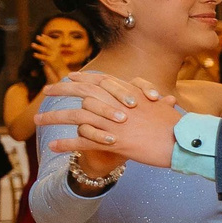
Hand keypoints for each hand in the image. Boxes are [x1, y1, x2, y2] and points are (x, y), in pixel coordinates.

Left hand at [30, 34, 68, 73]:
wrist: (63, 71)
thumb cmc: (59, 64)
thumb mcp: (57, 57)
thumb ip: (52, 52)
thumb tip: (46, 49)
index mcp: (58, 50)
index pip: (52, 42)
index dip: (47, 38)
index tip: (42, 35)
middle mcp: (56, 52)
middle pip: (48, 44)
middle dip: (43, 40)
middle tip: (37, 36)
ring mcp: (54, 56)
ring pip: (45, 50)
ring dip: (38, 47)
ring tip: (32, 44)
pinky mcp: (51, 61)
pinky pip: (44, 57)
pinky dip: (39, 56)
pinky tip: (34, 54)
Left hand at [35, 71, 181, 169]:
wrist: (183, 142)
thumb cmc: (177, 125)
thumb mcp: (165, 107)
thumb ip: (154, 99)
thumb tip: (154, 95)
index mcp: (129, 94)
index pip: (100, 80)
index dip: (83, 78)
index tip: (70, 76)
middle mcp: (118, 105)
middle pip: (82, 94)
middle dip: (61, 90)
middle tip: (46, 90)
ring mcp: (114, 123)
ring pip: (76, 117)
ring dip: (54, 118)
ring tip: (38, 120)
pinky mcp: (113, 142)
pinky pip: (83, 142)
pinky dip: (66, 144)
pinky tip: (53, 146)